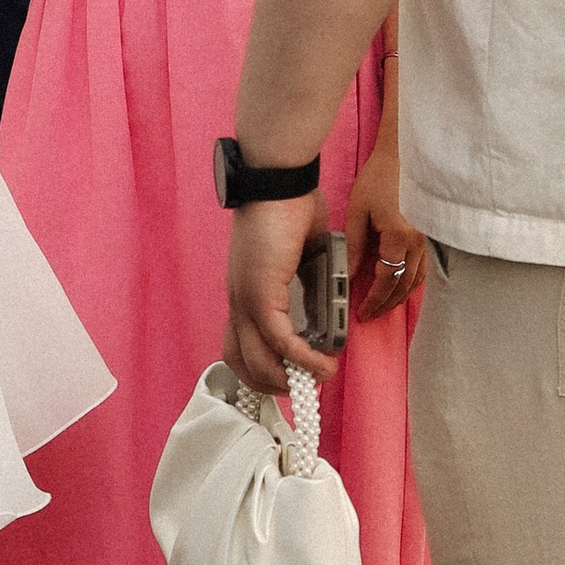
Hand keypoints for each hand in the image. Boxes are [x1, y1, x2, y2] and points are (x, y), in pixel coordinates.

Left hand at [224, 194, 329, 391]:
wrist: (278, 181)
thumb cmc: (290, 206)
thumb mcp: (303, 258)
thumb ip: (309, 287)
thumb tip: (326, 313)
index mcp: (245, 291)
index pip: (240, 346)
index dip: (264, 368)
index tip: (293, 373)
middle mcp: (238, 300)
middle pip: (242, 364)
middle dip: (276, 384)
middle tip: (307, 384)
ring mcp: (246, 299)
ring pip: (257, 361)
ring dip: (291, 377)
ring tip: (321, 375)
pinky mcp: (261, 294)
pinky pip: (279, 340)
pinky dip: (301, 357)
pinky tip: (321, 360)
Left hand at [346, 135, 427, 320]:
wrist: (403, 154)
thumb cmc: (379, 177)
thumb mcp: (358, 211)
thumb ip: (353, 246)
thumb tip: (347, 274)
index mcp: (399, 236)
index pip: (385, 280)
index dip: (373, 300)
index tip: (361, 312)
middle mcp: (418, 242)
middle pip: (403, 286)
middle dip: (386, 304)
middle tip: (370, 314)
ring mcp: (428, 239)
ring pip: (416, 280)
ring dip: (400, 297)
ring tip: (383, 305)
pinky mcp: (430, 234)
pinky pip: (423, 268)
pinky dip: (410, 282)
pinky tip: (399, 286)